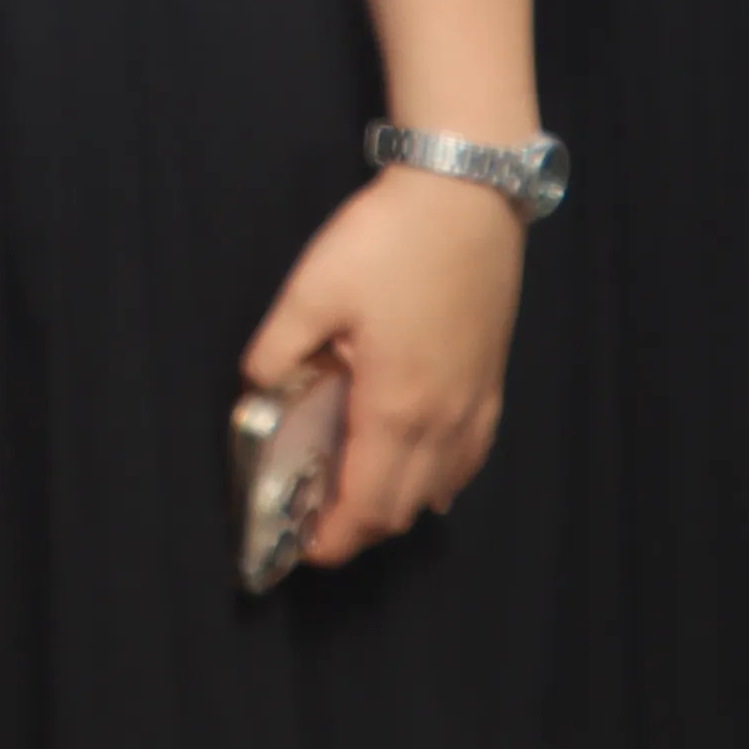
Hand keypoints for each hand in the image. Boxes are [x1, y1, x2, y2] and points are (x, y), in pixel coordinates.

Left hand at [237, 163, 523, 564]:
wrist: (467, 199)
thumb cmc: (390, 241)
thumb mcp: (311, 290)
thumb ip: (277, 349)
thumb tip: (257, 388)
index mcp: (395, 407)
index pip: (366, 504)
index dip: (334, 538)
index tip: (301, 549)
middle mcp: (444, 421)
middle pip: (402, 509)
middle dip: (359, 529)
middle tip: (316, 521)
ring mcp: (476, 404)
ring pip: (440, 489)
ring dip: (397, 505)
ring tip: (354, 491)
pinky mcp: (491, 383)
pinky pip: (468, 458)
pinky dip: (439, 478)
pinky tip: (418, 465)